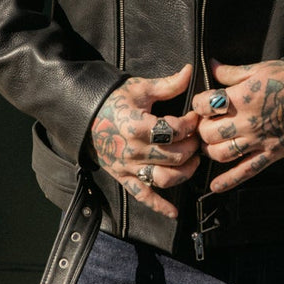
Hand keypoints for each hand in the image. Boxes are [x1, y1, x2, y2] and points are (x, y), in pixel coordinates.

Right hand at [89, 65, 199, 217]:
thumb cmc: (115, 99)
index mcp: (136, 125)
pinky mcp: (123, 177)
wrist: (85, 114)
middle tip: (198, 138)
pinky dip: (159, 206)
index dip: (191, 125)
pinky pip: (142, 196)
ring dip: (184, 174)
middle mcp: (132, 150)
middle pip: (173, 156)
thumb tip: (191, 71)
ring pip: (164, 179)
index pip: (174, 130)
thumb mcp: (140, 88)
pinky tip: (174, 212)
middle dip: (192, 148)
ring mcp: (127, 167)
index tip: (196, 117)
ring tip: (194, 162)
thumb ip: (168, 84)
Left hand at [194, 60, 283, 192]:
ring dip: (211, 151)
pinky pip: (246, 171)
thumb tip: (212, 66)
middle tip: (206, 125)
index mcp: (241, 98)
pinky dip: (229, 181)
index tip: (202, 104)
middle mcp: (246, 122)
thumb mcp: (260, 69)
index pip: (204, 105)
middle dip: (202, 129)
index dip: (199, 104)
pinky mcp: (270, 153)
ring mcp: (257, 140)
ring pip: (221, 154)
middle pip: (209, 133)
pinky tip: (216, 186)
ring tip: (212, 145)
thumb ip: (232, 72)